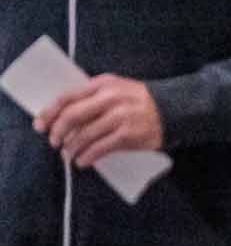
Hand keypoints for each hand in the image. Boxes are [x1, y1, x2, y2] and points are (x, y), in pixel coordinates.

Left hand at [36, 75, 163, 168]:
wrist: (176, 108)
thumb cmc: (139, 102)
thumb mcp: (117, 90)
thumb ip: (93, 98)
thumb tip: (62, 119)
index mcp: (104, 84)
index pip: (67, 97)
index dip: (49, 113)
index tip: (40, 125)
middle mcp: (111, 98)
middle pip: (72, 116)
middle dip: (58, 132)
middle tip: (55, 143)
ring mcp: (120, 116)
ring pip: (84, 135)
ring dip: (71, 148)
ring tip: (69, 155)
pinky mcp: (129, 134)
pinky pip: (100, 148)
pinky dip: (87, 157)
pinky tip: (83, 162)